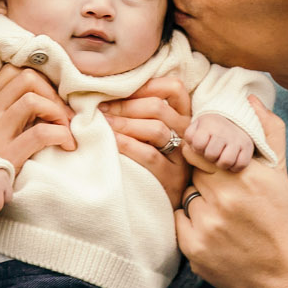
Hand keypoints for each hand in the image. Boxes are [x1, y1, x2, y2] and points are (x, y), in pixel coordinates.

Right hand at [0, 64, 74, 175]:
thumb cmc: (2, 157)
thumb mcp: (6, 127)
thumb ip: (21, 109)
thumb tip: (55, 94)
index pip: (13, 70)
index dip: (41, 79)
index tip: (52, 98)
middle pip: (26, 78)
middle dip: (52, 93)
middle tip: (64, 115)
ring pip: (32, 100)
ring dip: (57, 112)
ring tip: (65, 130)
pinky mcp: (8, 155)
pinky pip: (40, 133)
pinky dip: (62, 136)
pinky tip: (67, 146)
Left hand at [100, 76, 192, 206]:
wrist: (161, 203)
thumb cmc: (151, 162)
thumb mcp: (153, 135)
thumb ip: (142, 113)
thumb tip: (108, 93)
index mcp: (183, 117)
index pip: (175, 88)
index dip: (147, 84)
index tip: (119, 89)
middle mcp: (186, 134)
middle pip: (159, 107)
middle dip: (126, 104)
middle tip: (101, 107)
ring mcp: (181, 157)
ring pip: (156, 129)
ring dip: (124, 122)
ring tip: (102, 122)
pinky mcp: (171, 177)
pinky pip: (149, 155)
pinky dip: (126, 144)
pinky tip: (110, 141)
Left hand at [176, 98, 287, 287]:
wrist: (286, 273)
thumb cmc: (282, 218)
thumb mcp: (280, 172)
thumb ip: (268, 130)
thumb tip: (250, 97)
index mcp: (244, 175)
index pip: (199, 147)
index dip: (203, 154)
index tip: (212, 163)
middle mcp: (225, 198)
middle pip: (192, 173)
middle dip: (204, 180)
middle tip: (222, 194)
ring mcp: (208, 225)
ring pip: (185, 197)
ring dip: (198, 203)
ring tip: (223, 217)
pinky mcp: (194, 249)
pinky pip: (178, 222)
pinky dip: (191, 225)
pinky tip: (214, 233)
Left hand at [184, 114, 253, 170]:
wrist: (233, 119)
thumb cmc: (210, 128)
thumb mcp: (196, 127)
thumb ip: (189, 136)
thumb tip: (191, 147)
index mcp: (209, 124)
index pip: (198, 144)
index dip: (198, 148)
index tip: (202, 145)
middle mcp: (224, 131)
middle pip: (211, 155)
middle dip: (209, 157)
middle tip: (212, 152)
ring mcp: (237, 140)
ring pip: (226, 161)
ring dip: (221, 163)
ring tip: (221, 157)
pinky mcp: (248, 147)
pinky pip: (240, 165)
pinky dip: (235, 166)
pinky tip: (231, 160)